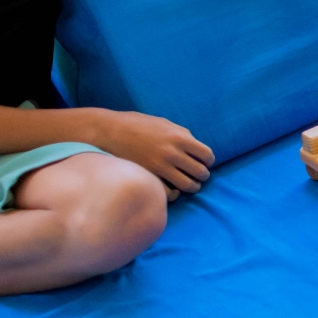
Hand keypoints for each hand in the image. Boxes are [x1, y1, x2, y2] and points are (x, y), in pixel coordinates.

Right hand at [84, 109, 214, 200]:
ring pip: (188, 186)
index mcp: (180, 137)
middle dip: (202, 175)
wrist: (109, 131)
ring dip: (192, 186)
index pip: (207, 155)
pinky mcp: (148, 178)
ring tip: (188, 185)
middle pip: (200, 172)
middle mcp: (172, 153)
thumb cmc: (137, 124)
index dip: (208, 161)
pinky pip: (169, 194)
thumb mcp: (165, 123)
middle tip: (197, 176)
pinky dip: (174, 194)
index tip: (204, 163)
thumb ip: (183, 134)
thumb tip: (196, 146)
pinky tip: (172, 190)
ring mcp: (160, 167)